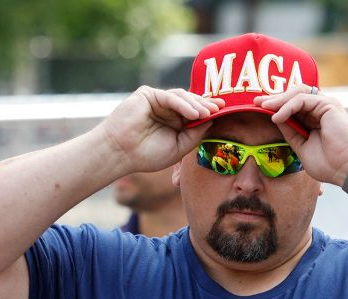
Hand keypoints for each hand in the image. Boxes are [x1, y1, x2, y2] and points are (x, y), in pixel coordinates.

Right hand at [97, 86, 221, 175]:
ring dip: (197, 104)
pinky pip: (170, 97)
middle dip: (207, 104)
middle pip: (192, 102)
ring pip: (183, 97)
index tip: (225, 112)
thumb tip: (212, 120)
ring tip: (209, 112)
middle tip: (222, 107)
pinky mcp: (147, 95)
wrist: (122, 154)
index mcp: (175, 122)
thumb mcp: (179, 147)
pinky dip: (183, 104)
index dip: (210, 111)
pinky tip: (194, 113)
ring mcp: (157, 101)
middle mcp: (168, 109)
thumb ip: (195, 134)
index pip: (196, 113)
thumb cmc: (147, 154)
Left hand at [254, 85, 347, 185]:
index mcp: (316, 118)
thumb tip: (275, 117)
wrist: (347, 170)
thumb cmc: (329, 164)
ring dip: (279, 99)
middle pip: (294, 94)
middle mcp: (322, 108)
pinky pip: (302, 99)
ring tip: (264, 107)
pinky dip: (288, 106)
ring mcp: (326, 105)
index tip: (258, 107)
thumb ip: (290, 131)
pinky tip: (277, 116)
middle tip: (256, 102)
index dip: (276, 104)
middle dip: (274, 97)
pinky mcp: (328, 104)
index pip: (293, 104)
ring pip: (297, 93)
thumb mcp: (301, 146)